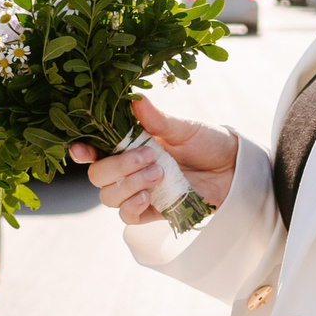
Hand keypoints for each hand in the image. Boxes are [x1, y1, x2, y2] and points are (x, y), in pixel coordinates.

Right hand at [68, 96, 235, 223]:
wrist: (233, 169)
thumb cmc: (208, 142)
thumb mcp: (183, 128)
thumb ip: (157, 119)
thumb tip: (136, 98)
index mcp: (130, 143)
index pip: (95, 149)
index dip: (82, 151)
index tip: (82, 150)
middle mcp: (128, 168)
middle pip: (98, 175)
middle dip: (117, 167)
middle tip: (148, 156)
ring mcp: (139, 190)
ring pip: (109, 197)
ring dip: (129, 185)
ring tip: (158, 173)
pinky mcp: (153, 210)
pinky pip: (128, 216)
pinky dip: (132, 207)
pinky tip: (148, 197)